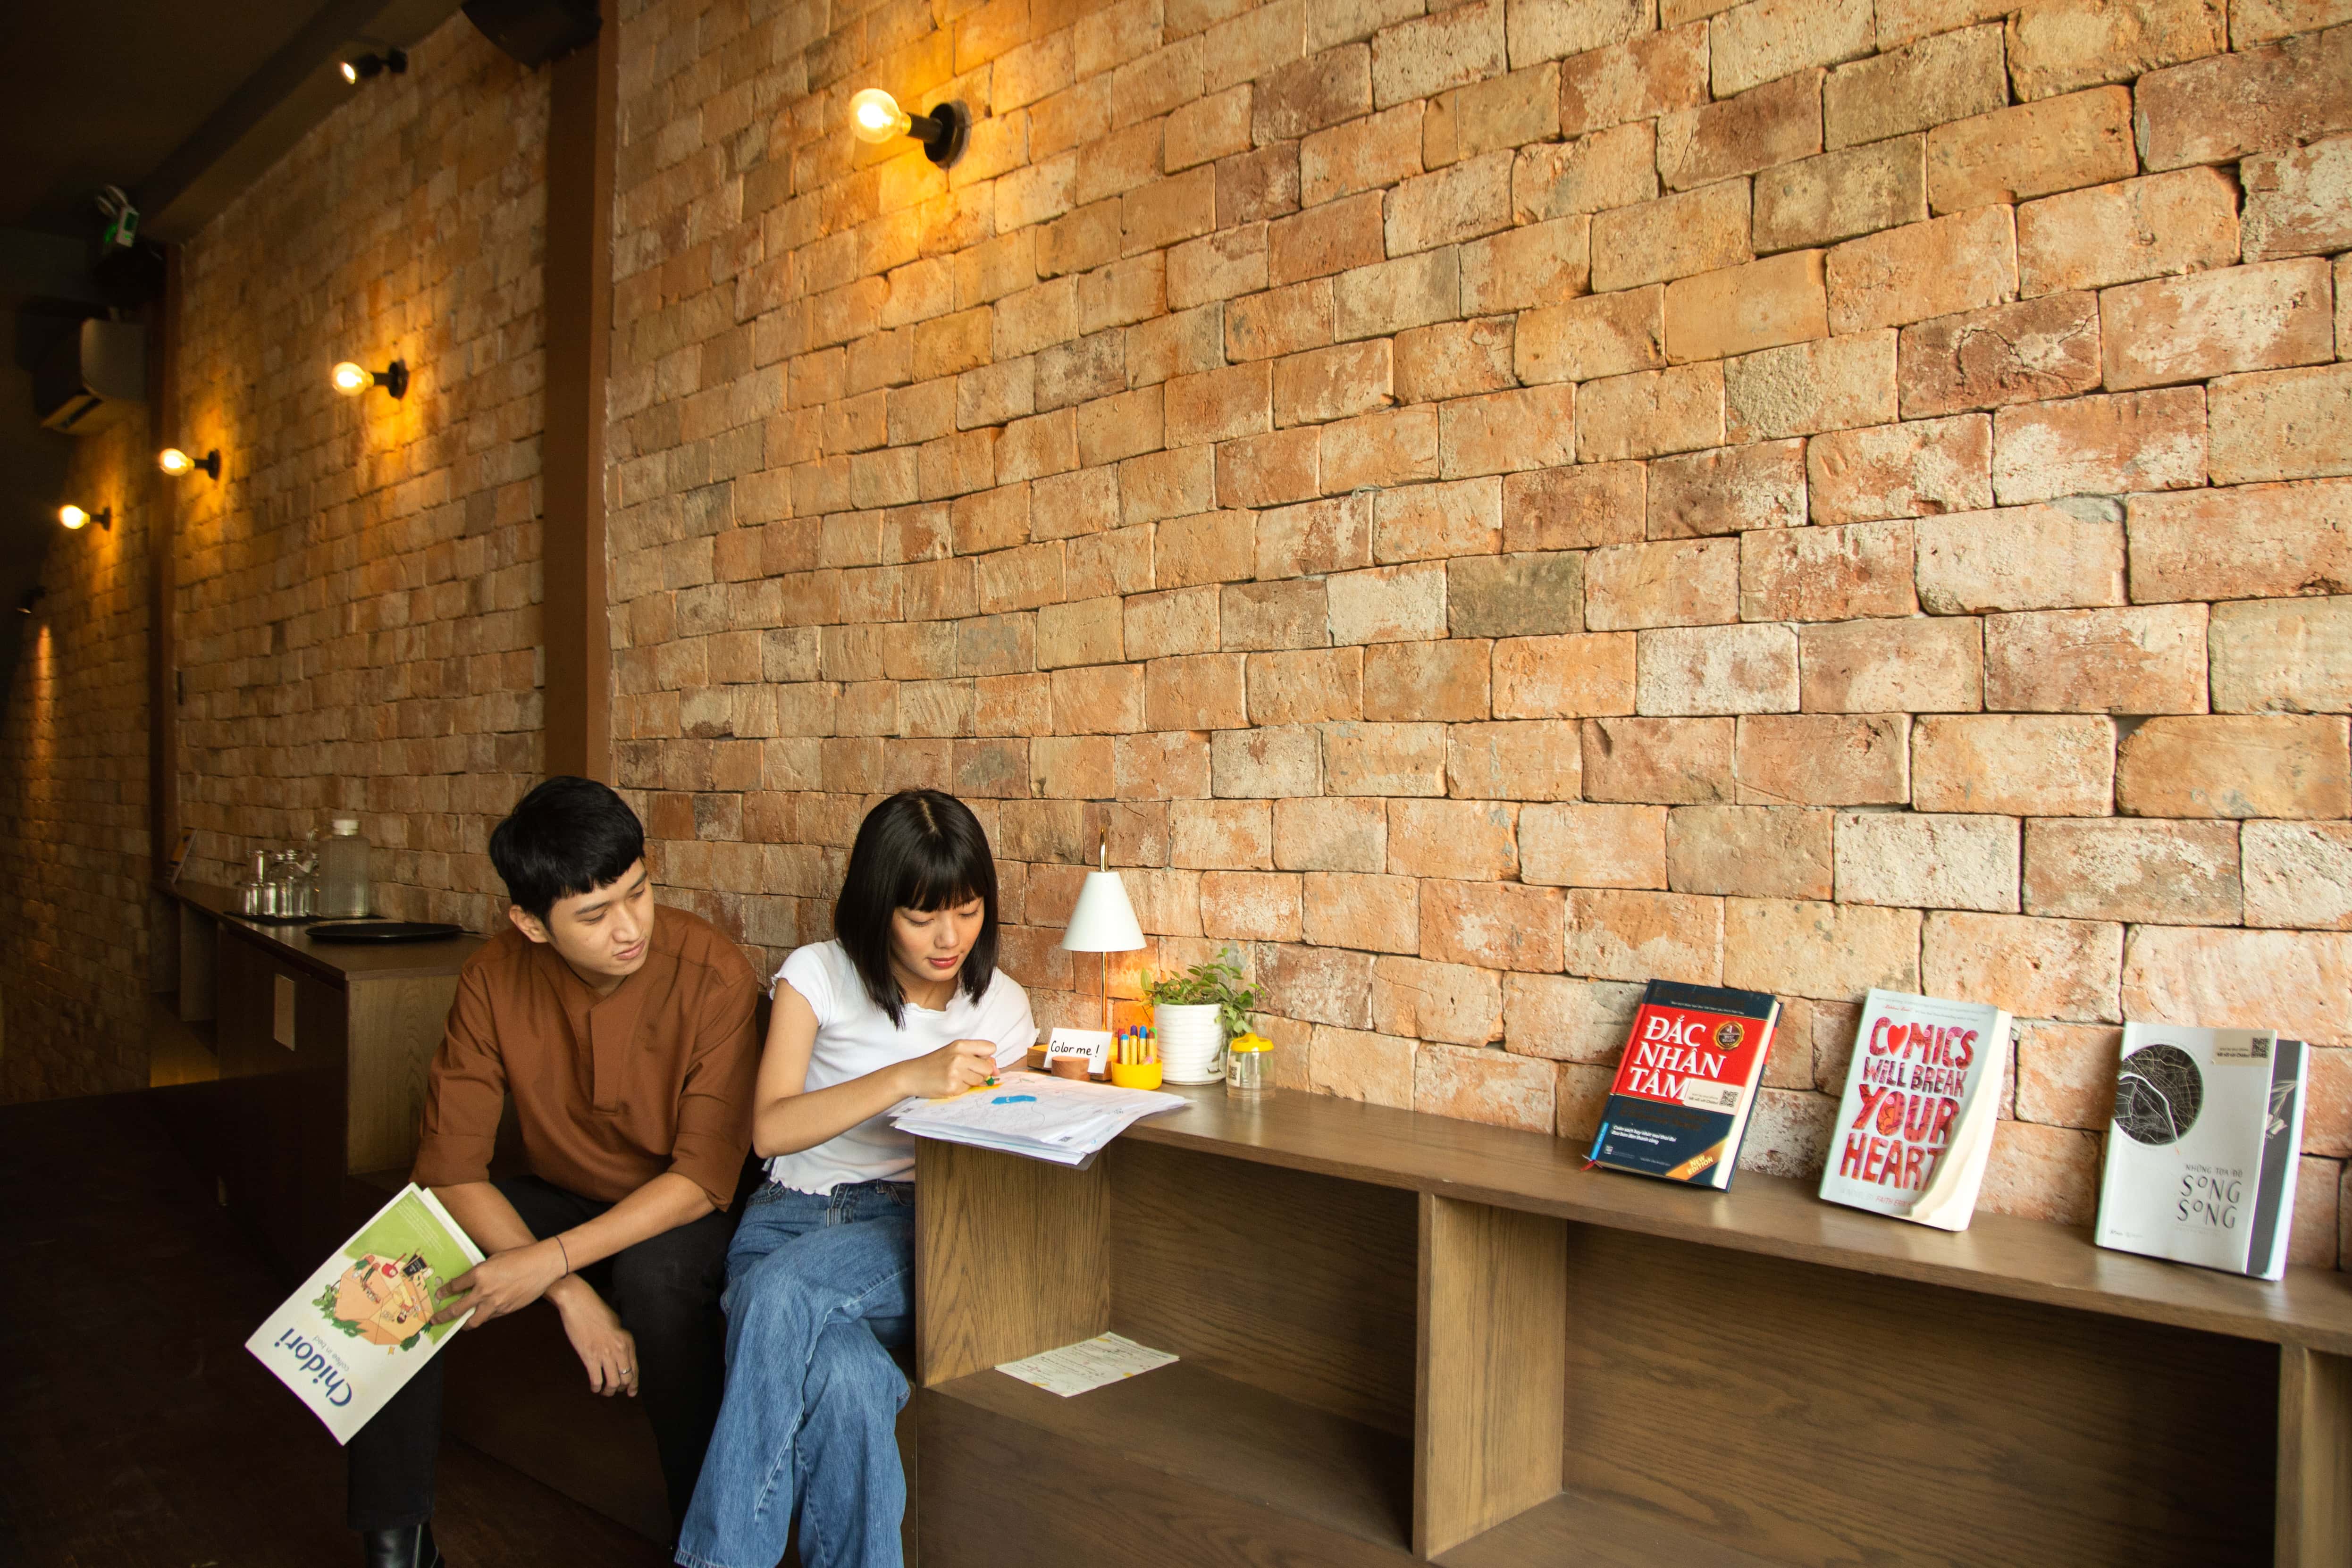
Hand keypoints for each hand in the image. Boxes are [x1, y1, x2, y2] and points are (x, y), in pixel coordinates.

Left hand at [431, 1237, 565, 1326]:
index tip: (439, 1296)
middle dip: (443, 1316)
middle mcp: (484, 1291)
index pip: (454, 1287)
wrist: (542, 1265)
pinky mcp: (506, 1309)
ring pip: (473, 1321)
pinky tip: (486, 1313)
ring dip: (464, 1324)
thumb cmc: (519, 1257)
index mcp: (479, 1274)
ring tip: (461, 1325)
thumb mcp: (494, 1259)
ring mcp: (495, 1303)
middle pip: (457, 1309)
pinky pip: (491, 1316)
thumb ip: (481, 1273)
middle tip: (435, 1319)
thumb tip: (471, 1284)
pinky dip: (486, 1316)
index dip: (444, 1292)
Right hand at [552, 1284, 640, 1397]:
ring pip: (613, 1383)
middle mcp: (620, 1349)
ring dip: (609, 1391)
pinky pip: (597, 1380)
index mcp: (628, 1341)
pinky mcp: (590, 1357)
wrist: (579, 1304)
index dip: (634, 1384)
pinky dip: (596, 1387)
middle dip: (620, 1388)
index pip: (635, 1369)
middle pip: (625, 1379)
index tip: (631, 1392)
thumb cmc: (596, 1312)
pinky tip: (594, 1387)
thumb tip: (620, 1358)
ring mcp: (605, 1354)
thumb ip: (620, 1341)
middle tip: (614, 1390)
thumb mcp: (616, 1325)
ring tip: (604, 1391)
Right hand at [898, 1037, 999, 1098]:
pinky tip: (950, 1085)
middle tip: (964, 1073)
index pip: (990, 1048)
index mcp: (960, 1045)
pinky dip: (961, 1089)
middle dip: (980, 1073)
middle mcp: (959, 1057)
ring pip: (980, 1080)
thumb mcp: (953, 1052)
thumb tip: (996, 1069)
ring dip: (971, 1082)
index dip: (987, 1057)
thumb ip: (975, 1057)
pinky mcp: (952, 1087)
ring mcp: (956, 1072)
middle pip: (987, 1067)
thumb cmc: (934, 1064)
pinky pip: (968, 1090)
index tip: (978, 1061)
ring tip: (955, 1078)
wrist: (912, 1075)